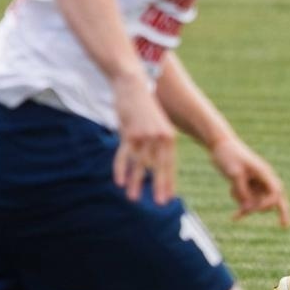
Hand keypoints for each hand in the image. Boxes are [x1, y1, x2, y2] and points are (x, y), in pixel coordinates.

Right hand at [111, 74, 175, 202]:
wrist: (133, 86)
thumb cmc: (143, 110)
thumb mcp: (155, 126)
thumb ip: (156, 145)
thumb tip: (152, 166)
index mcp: (169, 137)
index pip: (170, 164)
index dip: (169, 181)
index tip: (168, 198)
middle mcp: (159, 137)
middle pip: (159, 166)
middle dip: (160, 186)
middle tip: (161, 204)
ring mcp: (144, 134)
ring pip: (140, 164)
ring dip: (136, 183)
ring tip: (133, 199)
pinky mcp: (128, 131)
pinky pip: (124, 154)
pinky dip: (120, 169)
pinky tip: (119, 182)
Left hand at [209, 135, 289, 225]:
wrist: (220, 145)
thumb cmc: (228, 155)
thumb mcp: (233, 173)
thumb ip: (242, 191)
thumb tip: (247, 207)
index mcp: (264, 173)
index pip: (276, 192)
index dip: (270, 204)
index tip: (257, 209)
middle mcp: (263, 179)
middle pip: (275, 199)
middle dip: (268, 209)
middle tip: (268, 220)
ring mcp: (256, 183)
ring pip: (258, 203)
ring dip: (247, 206)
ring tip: (232, 192)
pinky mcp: (248, 185)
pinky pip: (248, 202)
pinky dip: (242, 208)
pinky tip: (234, 217)